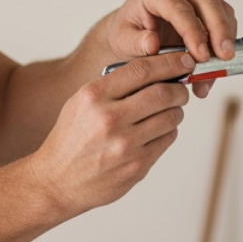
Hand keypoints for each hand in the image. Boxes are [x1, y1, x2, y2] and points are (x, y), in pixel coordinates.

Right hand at [27, 50, 193, 214]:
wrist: (57, 181)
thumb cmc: (71, 137)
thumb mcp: (81, 102)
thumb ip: (114, 85)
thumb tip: (158, 71)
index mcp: (94, 96)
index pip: (142, 70)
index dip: (170, 62)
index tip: (185, 61)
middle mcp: (109, 119)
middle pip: (163, 93)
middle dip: (179, 89)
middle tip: (181, 89)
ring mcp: (125, 145)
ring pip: (171, 118)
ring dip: (176, 111)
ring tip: (168, 111)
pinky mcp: (137, 166)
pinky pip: (167, 140)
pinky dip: (168, 131)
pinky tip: (156, 131)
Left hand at [106, 0, 236, 97]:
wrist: (135, 31)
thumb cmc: (129, 33)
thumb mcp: (123, 40)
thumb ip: (136, 42)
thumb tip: (152, 43)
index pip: (179, 8)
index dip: (193, 32)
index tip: (201, 55)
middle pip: (207, 4)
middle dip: (219, 32)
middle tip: (223, 58)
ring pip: (221, 11)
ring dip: (225, 39)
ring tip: (219, 68)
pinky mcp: (208, 6)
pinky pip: (226, 19)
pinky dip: (226, 41)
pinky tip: (219, 62)